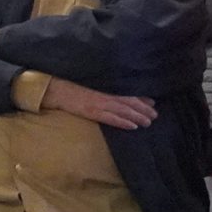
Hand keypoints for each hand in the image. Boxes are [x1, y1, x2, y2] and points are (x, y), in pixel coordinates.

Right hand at [39, 78, 157, 129]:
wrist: (55, 90)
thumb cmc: (71, 87)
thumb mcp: (90, 85)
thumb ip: (104, 88)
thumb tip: (119, 92)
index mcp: (105, 87)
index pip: (127, 92)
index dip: (141, 98)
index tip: (153, 102)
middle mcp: (105, 94)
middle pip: (129, 101)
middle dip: (144, 109)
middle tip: (155, 115)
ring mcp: (99, 103)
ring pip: (123, 110)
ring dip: (138, 116)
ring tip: (149, 122)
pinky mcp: (92, 112)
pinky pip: (111, 118)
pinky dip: (123, 122)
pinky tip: (133, 126)